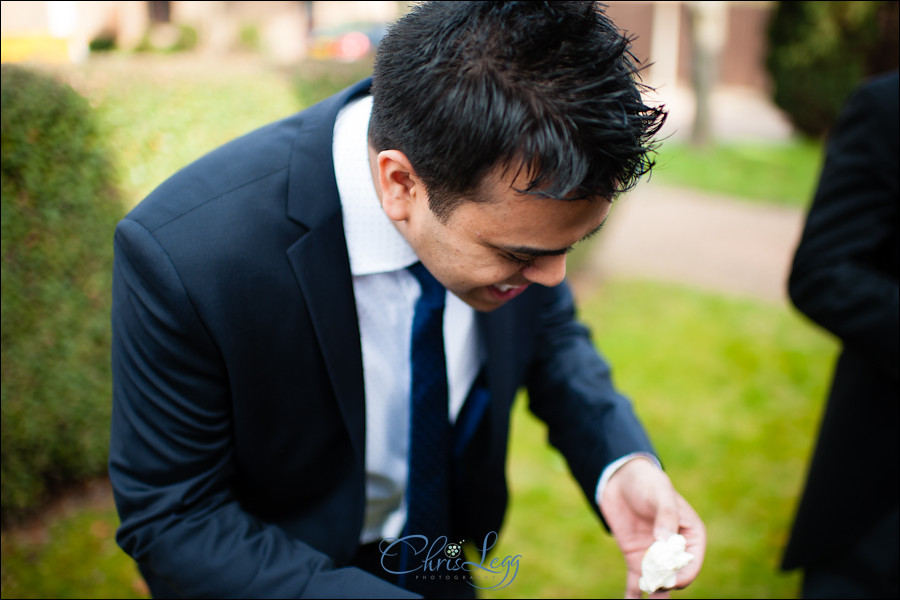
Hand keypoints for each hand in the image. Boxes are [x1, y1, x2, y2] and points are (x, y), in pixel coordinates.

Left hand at [600, 458, 705, 598]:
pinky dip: (633, 596)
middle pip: (675, 577)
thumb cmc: (648, 483)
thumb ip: (665, 516)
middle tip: (654, 586)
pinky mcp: (636, 559)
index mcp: (691, 536)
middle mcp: (675, 551)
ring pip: (658, 585)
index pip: (691, 563)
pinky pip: (636, 583)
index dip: (681, 574)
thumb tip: (665, 541)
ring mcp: (655, 558)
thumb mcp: (660, 495)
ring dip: (654, 595)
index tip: (669, 579)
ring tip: (648, 599)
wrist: (621, 480)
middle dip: (666, 585)